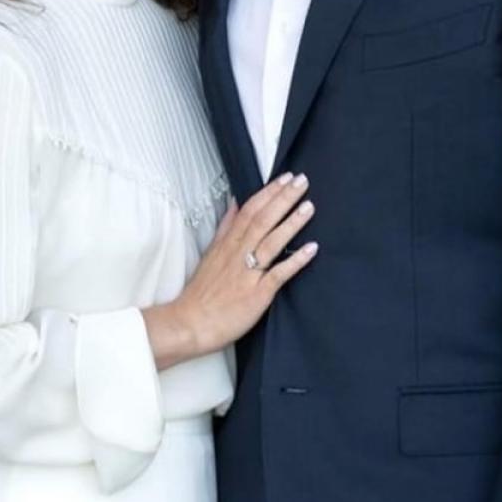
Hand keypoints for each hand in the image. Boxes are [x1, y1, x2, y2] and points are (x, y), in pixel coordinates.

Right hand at [144, 173, 317, 363]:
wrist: (190, 323)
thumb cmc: (202, 292)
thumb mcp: (211, 252)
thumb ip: (225, 227)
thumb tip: (234, 203)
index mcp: (228, 244)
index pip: (250, 210)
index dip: (268, 193)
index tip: (285, 178)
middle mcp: (238, 254)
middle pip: (262, 220)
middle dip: (283, 199)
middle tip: (301, 181)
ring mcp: (248, 273)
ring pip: (271, 242)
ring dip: (291, 223)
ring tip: (309, 207)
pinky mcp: (257, 294)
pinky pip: (278, 274)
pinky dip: (295, 261)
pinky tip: (311, 249)